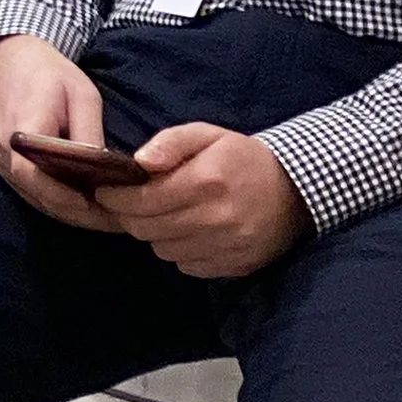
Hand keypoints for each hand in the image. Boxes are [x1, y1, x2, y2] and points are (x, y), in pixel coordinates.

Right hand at [0, 36, 119, 228]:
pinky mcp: (8, 168)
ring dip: (74, 214)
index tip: (106, 209)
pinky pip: (36, 194)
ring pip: (41, 202)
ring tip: (111, 219)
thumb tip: (105, 174)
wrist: (8, 60)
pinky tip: (89, 207)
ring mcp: (3, 165)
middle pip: (44, 199)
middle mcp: (6, 156)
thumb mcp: (80, 96)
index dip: (71, 200)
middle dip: (82, 215)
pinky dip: (62, 204)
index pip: (40, 179)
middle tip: (121, 222)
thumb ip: (89, 135)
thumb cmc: (48, 73)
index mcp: (22, 134)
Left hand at [99, 123, 309, 280]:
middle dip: (130, 217)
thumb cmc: (242, 157)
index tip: (105, 192)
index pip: (144, 200)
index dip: (117, 199)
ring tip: (163, 215)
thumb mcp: (207, 134)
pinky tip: (188, 232)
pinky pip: (188, 267)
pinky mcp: (236, 266)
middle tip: (127, 204)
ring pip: (164, 251)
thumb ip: (170, 143)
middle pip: (148, 230)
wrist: (297, 189)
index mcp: (206, 181)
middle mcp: (216, 218)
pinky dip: (179, 251)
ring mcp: (227, 246)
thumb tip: (139, 163)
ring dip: (155, 234)